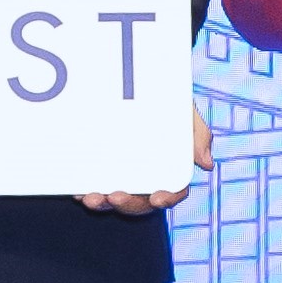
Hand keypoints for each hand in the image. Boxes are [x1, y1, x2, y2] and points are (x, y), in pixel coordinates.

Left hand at [83, 109, 216, 215]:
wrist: (133, 78)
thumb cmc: (164, 101)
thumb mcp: (183, 111)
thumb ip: (197, 134)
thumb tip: (206, 164)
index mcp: (169, 168)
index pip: (174, 190)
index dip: (167, 197)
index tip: (157, 198)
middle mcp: (146, 177)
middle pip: (140, 202)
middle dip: (128, 203)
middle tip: (115, 195)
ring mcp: (120, 175)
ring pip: (113, 199)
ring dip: (102, 203)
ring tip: (90, 198)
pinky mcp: (97, 169)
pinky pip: (90, 187)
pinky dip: (82, 191)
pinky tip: (75, 189)